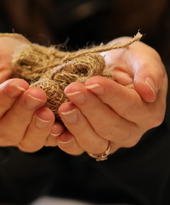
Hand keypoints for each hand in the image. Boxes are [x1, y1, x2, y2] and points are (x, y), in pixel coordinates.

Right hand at [0, 34, 63, 151]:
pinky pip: (48, 142)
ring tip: (48, 110)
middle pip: (5, 132)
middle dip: (22, 113)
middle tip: (37, 93)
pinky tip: (61, 125)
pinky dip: (55, 136)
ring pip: (26, 142)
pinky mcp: (40, 133)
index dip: (1, 101)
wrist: (20, 54)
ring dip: (38, 127)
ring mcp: (18, 133)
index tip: (17, 84)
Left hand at [57, 37, 166, 156]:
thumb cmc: (125, 61)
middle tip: (71, 90)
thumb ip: (148, 70)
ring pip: (95, 142)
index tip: (92, 82)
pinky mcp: (89, 142)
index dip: (110, 95)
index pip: (130, 107)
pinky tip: (56, 129)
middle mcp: (131, 130)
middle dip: (89, 108)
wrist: (105, 67)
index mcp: (148, 111)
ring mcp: (110, 140)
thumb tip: (147, 91)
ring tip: (64, 107)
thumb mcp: (140, 56)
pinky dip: (66, 141)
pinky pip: (78, 148)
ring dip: (77, 125)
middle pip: (111, 126)